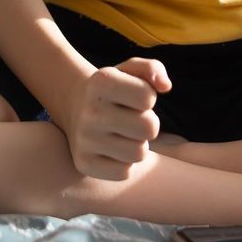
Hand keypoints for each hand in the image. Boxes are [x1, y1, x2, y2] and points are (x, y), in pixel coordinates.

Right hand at [64, 57, 171, 180]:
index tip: (135, 97)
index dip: (148, 97)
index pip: (148, 97)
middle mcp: (90, 111)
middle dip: (148, 123)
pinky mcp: (84, 163)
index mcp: (102, 81)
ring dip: (138, 144)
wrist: (75, 104)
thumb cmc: (115, 86)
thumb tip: (166, 86)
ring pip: (139, 153)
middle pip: (149, 128)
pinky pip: (124, 172)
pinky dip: (125, 162)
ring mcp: (84, 139)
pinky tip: (114, 148)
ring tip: (125, 134)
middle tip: (135, 119)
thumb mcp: (131, 70)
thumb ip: (153, 69)